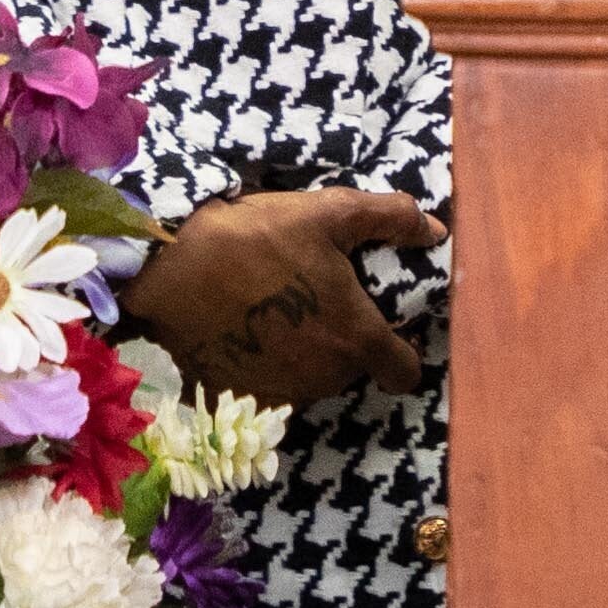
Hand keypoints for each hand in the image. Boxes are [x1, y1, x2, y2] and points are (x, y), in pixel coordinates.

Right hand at [121, 187, 437, 407]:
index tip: (390, 328)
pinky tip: (251, 326)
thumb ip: (391, 219)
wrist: (172, 267)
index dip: (404, 353)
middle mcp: (325, 377)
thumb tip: (435, 231)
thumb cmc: (258, 237)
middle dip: (348, 341)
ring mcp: (282, 391)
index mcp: (355, 338)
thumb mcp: (331, 212)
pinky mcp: (243, 395)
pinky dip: (270, 362)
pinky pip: (273, 384)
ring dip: (310, 353)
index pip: (404, 373)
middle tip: (325, 298)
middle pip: (355, 370)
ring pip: (315, 378)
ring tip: (285, 309)